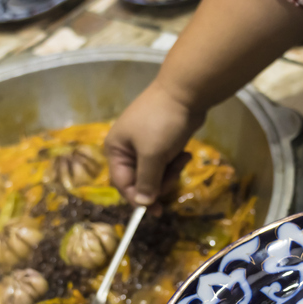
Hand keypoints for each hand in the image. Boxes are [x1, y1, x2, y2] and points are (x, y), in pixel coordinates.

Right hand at [104, 81, 204, 206]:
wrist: (185, 92)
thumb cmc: (162, 122)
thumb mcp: (152, 155)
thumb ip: (146, 181)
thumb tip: (142, 203)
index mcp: (116, 150)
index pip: (123, 184)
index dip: (138, 199)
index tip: (156, 211)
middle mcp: (127, 149)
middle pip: (140, 181)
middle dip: (159, 182)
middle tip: (174, 176)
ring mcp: (145, 145)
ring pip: (155, 174)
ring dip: (170, 172)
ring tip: (182, 159)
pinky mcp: (162, 142)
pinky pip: (166, 163)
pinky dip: (175, 162)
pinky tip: (186, 153)